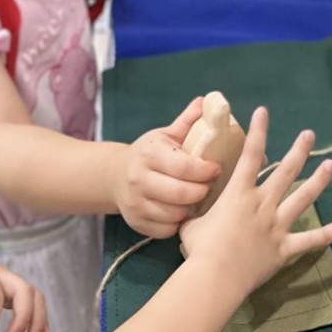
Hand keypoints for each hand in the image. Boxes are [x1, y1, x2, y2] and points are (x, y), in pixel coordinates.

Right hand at [114, 98, 219, 238]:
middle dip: (202, 191)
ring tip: (197, 198)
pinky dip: (178, 222)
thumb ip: (187, 121)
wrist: (115, 176)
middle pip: (181, 194)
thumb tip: (208, 101)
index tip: (216, 168)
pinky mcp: (136, 222)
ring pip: (175, 214)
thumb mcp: (165, 135)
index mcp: (149, 154)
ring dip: (191, 208)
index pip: (184, 167)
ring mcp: (135, 204)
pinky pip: (166, 230)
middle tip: (209, 186)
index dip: (205, 170)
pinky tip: (183, 211)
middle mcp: (139, 180)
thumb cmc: (149, 153)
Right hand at [179, 107, 331, 295]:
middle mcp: (262, 204)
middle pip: (286, 172)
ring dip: (319, 181)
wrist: (216, 277)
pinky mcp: (284, 248)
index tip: (263, 112)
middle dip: (299, 151)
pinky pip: (309, 240)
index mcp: (239, 194)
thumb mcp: (191, 224)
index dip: (258, 131)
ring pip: (303, 198)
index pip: (250, 155)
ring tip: (331, 165)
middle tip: (309, 134)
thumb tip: (188, 212)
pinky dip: (327, 234)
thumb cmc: (200, 250)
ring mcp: (276, 226)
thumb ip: (196, 214)